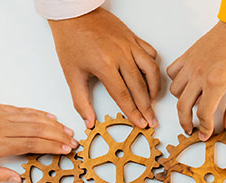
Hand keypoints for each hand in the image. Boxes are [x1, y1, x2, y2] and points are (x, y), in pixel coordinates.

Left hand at [0, 88, 77, 182]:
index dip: (53, 146)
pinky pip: (23, 110)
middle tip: (74, 141)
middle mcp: (3, 127)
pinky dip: (38, 113)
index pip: (33, 144)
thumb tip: (18, 179)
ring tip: (67, 129)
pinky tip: (48, 116)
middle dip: (59, 135)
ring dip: (53, 124)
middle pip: (38, 130)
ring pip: (33, 118)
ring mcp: (1, 115)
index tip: (67, 150)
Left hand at [48, 7, 159, 128]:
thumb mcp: (71, 75)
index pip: (123, 95)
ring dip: (155, 87)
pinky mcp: (132, 37)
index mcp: (104, 65)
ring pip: (151, 69)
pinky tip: (150, 76)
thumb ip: (80, 101)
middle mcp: (120, 54)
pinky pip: (150, 53)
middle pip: (140, 86)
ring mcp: (129, 44)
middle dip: (147, 107)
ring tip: (153, 100)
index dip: (133, 113)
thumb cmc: (71, 42)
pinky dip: (153, 67)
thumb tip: (88, 121)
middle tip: (152, 121)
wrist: (73, 14)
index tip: (141, 123)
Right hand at [167, 21, 225, 139]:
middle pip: (183, 107)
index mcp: (215, 83)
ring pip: (175, 90)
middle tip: (190, 128)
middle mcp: (199, 74)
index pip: (203, 114)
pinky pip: (172, 72)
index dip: (204, 128)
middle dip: (185, 122)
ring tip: (192, 104)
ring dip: (181, 101)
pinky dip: (176, 81)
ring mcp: (191, 64)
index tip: (204, 134)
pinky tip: (186, 85)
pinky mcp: (187, 56)